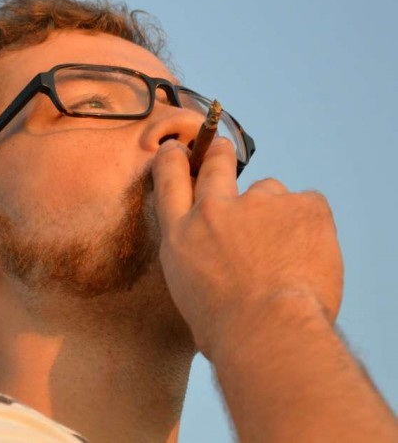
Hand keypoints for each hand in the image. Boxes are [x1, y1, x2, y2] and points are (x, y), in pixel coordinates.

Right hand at [151, 138, 343, 359]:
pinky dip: (311, 225)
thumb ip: (199, 263)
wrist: (268, 332)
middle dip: (218, 154)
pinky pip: (309, 206)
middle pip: (215, 166)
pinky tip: (309, 254)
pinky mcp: (302, 207)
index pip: (169, 181)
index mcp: (181, 235)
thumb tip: (218, 263)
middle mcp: (213, 211)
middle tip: (222, 148)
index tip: (176, 150)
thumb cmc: (227, 330)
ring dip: (275, 212)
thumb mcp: (189, 293)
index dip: (173, 160)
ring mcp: (258, 204)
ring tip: (286, 251)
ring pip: (269, 192)